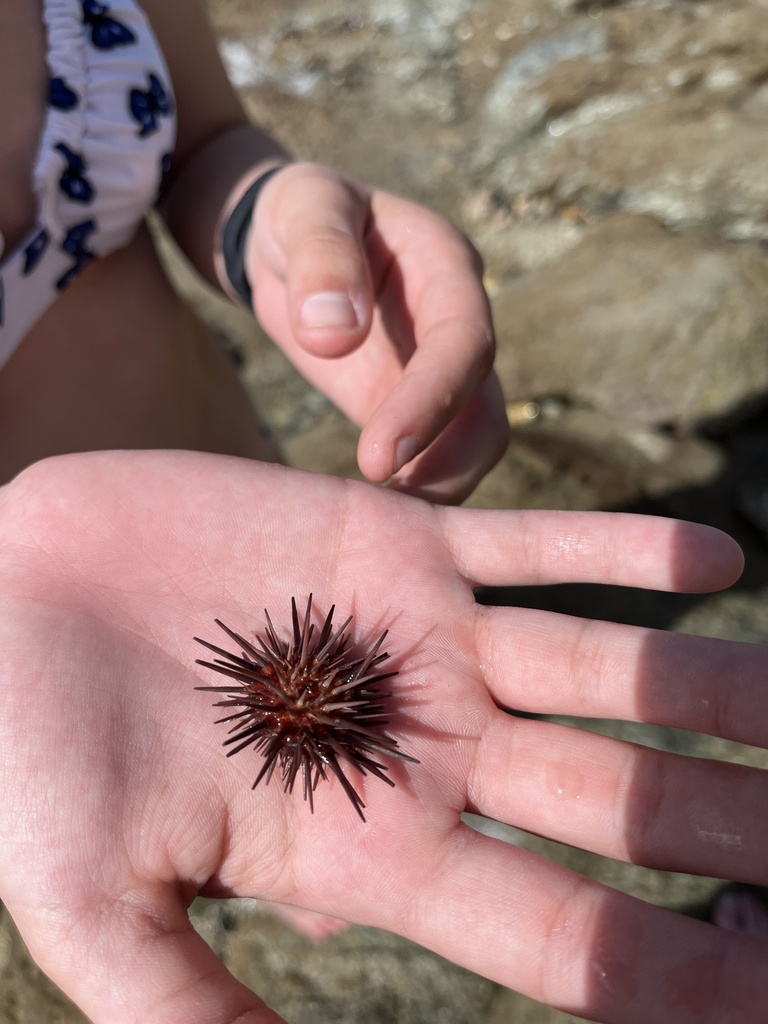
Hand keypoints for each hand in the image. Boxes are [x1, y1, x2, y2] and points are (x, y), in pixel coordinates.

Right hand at [0, 449, 763, 1023]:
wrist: (9, 596)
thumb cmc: (31, 753)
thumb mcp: (97, 905)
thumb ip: (192, 1010)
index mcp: (370, 850)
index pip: (556, 930)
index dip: (669, 969)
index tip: (765, 985)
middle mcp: (423, 745)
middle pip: (614, 794)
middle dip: (726, 823)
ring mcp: (420, 636)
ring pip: (600, 664)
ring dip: (709, 685)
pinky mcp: (393, 538)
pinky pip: (534, 543)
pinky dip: (622, 547)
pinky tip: (716, 555)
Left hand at [248, 162, 507, 503]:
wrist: (286, 237)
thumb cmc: (298, 212)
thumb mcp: (303, 208)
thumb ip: (321, 258)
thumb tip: (334, 335)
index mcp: (444, 265)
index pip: (464, 341)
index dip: (432, 402)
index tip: (379, 459)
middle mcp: (457, 322)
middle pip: (487, 410)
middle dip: (447, 467)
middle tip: (385, 520)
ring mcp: (437, 370)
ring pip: (468, 446)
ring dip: (433, 490)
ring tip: (374, 533)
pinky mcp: (409, 404)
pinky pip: (428, 458)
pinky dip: (407, 490)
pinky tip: (364, 521)